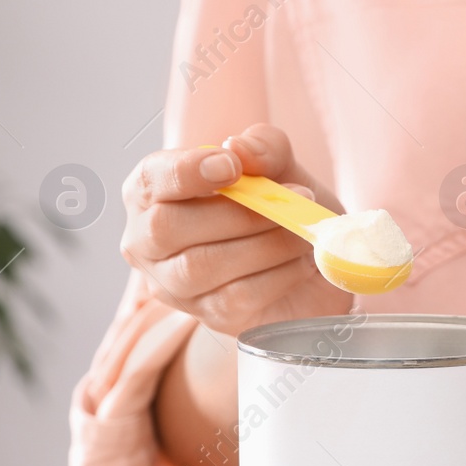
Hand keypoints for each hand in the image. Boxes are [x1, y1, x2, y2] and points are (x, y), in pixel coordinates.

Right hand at [120, 123, 351, 335]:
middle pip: (167, 227)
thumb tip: (240, 148)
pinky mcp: (210, 317)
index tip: (231, 166)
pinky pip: (235, 296)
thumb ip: (264, 148)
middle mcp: (147, 242)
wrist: (317, 263)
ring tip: (304, 232)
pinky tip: (302, 262)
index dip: (184, 171)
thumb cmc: (281, 208)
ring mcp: (174, 285)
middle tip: (295, 199)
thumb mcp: (282, 168)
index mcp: (151, 193)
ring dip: (265, 244)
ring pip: (201, 265)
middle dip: (237, 213)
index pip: (149, 180)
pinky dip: (278, 275)